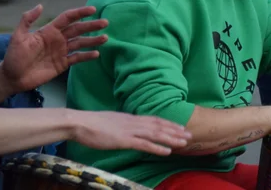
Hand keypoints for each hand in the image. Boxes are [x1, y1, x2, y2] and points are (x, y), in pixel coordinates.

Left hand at [0, 5, 108, 94]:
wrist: (12, 77)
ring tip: (105, 37)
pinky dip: (87, 56)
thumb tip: (40, 5)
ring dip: (93, 40)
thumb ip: (27, 20)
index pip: (68, 18)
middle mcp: (58, 39)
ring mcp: (61, 52)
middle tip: (105, 22)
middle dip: (91, 25)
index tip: (92, 9)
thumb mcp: (17, 36)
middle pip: (78, 29)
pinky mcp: (62, 64)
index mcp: (49, 30)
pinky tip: (96, 54)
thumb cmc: (14, 56)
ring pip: (80, 43)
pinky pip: (77, 58)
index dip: (80, 13)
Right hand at [71, 111, 191, 154]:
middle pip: (159, 125)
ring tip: (184, 142)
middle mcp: (134, 122)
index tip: (180, 127)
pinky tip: (167, 152)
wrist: (80, 123)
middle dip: (175, 130)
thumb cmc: (92, 124)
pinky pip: (144, 144)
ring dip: (171, 138)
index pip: (154, 119)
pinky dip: (157, 147)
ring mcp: (130, 131)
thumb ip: (123, 125)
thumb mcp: (112, 122)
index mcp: (131, 118)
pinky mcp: (124, 140)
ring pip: (156, 134)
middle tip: (190, 134)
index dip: (168, 123)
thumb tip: (129, 128)